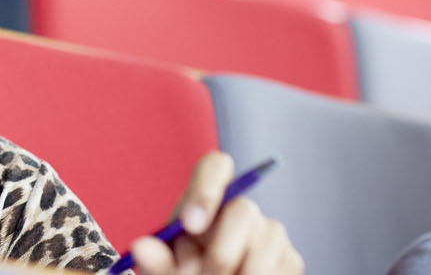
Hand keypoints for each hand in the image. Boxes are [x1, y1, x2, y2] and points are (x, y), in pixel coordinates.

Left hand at [126, 151, 302, 274]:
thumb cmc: (181, 273)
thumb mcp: (164, 267)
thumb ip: (155, 258)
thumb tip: (142, 248)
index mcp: (204, 199)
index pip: (217, 165)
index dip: (207, 189)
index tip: (190, 225)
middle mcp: (240, 207)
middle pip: (243, 209)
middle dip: (222, 251)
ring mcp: (269, 231)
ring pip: (267, 240)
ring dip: (240, 271)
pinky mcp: (289, 257)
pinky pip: (282, 264)